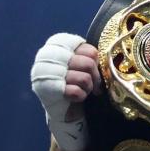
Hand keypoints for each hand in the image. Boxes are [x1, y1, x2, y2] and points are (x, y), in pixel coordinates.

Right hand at [31, 33, 100, 150]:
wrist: (61, 106)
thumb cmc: (73, 80)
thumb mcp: (80, 62)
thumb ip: (87, 54)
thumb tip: (103, 59)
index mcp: (56, 44)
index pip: (87, 48)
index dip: (94, 61)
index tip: (91, 68)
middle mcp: (47, 55)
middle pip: (88, 63)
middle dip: (95, 76)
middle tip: (94, 84)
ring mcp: (46, 73)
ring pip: (84, 78)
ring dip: (88, 87)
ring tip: (83, 90)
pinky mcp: (49, 90)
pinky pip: (77, 92)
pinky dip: (81, 96)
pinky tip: (74, 97)